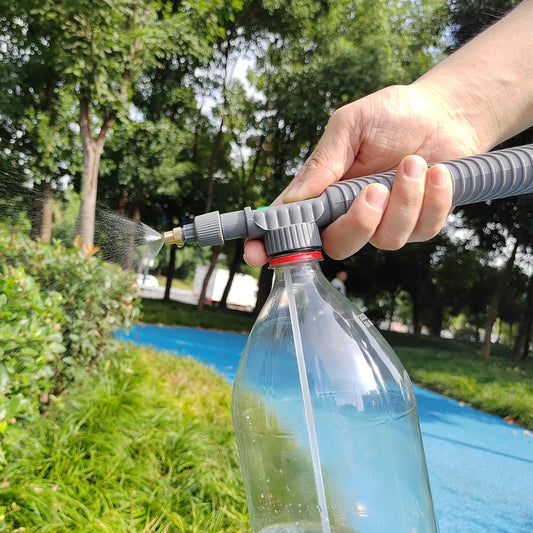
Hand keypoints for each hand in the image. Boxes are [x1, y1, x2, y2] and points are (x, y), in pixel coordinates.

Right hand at [244, 83, 482, 266]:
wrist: (447, 112)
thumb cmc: (393, 114)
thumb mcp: (351, 125)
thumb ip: (323, 162)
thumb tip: (293, 199)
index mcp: (325, 190)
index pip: (292, 223)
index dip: (271, 244)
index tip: (256, 254)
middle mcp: (350, 212)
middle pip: (338, 246)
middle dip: (358, 223)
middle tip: (375, 189)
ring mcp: (385, 223)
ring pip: (385, 241)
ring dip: (404, 201)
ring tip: (415, 163)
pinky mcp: (419, 225)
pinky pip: (422, 231)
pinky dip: (433, 200)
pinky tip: (437, 172)